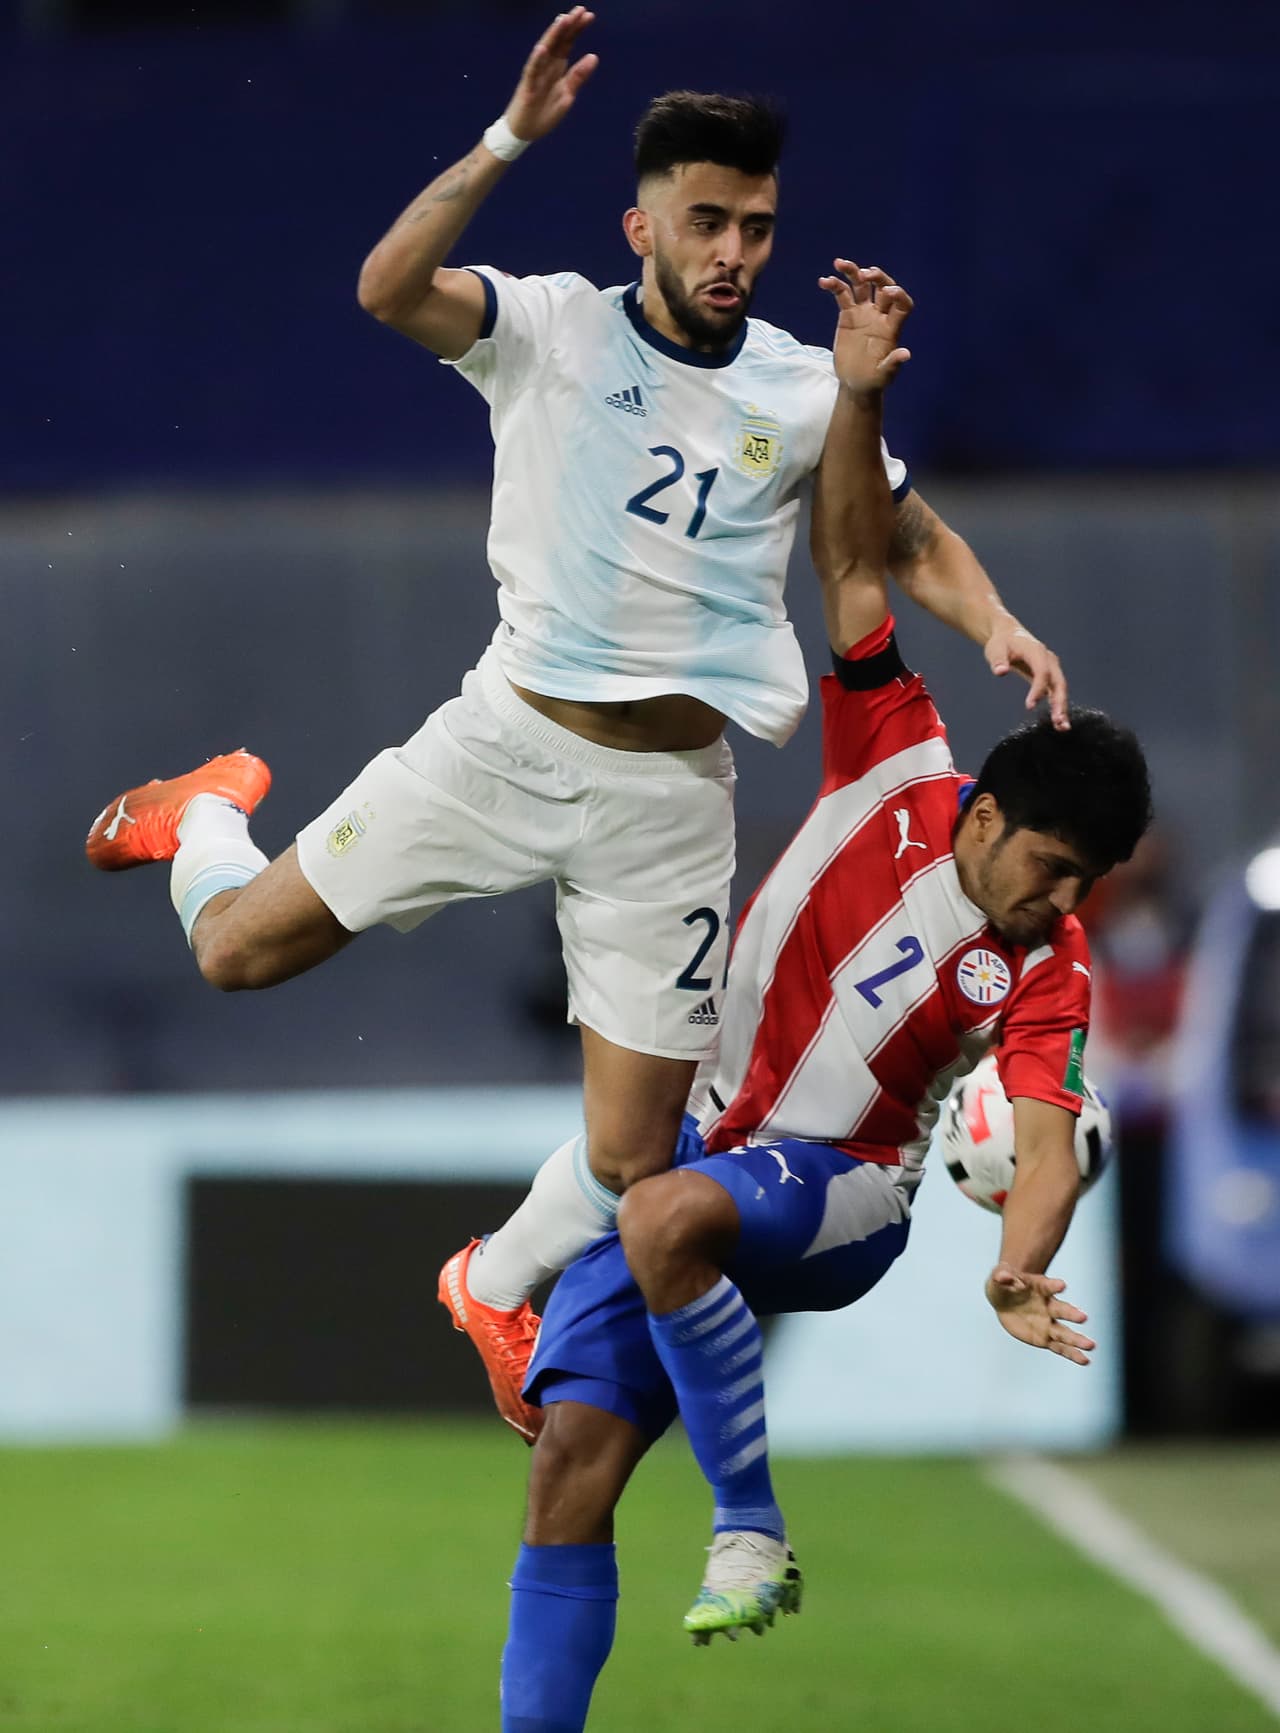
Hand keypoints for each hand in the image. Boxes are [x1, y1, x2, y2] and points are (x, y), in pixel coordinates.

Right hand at [504, 7, 598, 142]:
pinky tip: (542, 49)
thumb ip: (578, 76)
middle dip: (568, 26)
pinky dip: (536, 60)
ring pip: (544, 51)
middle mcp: (546, 66)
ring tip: (563, 20)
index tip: (589, 15)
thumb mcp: (567, 95)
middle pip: (558, 41)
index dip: (577, 29)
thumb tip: (594, 56)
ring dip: (553, 36)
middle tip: (580, 10)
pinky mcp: (527, 87)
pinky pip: (531, 72)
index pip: (567, 43)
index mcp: (556, 67)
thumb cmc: (543, 112)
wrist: (523, 131)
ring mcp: (536, 75)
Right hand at [819, 260, 911, 398]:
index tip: (888, 292)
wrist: (855, 383)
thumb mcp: (885, 375)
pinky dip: (834, 286)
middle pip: (882, 286)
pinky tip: (824, 281)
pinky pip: (841, 295)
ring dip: (852, 271)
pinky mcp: (847, 315)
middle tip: (864, 274)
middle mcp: (879, 315)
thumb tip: (905, 354)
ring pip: (860, 285)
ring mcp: (863, 313)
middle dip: (876, 276)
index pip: (901, 303)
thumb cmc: (874, 381)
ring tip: (839, 264)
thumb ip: (893, 363)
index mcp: (892, 326)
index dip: (898, 294)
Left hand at [984, 616, 1069, 730]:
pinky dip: (1058, 706)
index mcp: (1036, 651)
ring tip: (1062, 727)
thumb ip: (998, 660)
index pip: (1042, 672)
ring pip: (1060, 689)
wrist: (1009, 635)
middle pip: (1058, 682)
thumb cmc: (1001, 643)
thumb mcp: (995, 649)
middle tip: (1057, 721)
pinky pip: (1056, 692)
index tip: (1029, 706)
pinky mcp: (1049, 677)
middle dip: (1059, 702)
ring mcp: (1051, 668)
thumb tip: (1000, 671)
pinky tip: (1058, 723)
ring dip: (1062, 707)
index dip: (1038, 689)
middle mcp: (1049, 660)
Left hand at [985, 1263, 1095, 1364]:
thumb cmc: (1004, 1284)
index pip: (1048, 1286)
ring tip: (1091, 1345)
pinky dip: (1072, 1354)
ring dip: (1076, 1339)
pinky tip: (1085, 1360)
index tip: (1062, 1285)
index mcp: (1040, 1288)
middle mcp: (1049, 1306)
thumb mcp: (999, 1276)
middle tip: (1083, 1317)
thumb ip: (1002, 1276)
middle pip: (1061, 1310)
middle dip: (1071, 1313)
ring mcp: (1048, 1323)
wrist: (1005, 1300)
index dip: (1054, 1285)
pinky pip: (1060, 1348)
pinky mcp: (1045, 1338)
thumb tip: (1003, 1276)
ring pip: (1064, 1332)